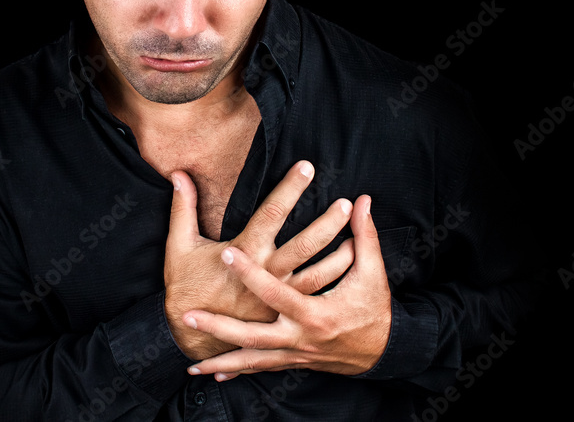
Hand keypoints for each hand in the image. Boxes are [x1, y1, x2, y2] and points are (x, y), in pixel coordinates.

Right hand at [163, 161, 355, 359]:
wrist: (189, 335)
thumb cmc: (186, 287)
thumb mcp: (180, 247)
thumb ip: (183, 208)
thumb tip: (177, 175)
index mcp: (244, 253)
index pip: (272, 213)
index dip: (290, 189)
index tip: (307, 167)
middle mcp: (266, 273)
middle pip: (304, 245)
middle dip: (326, 223)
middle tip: (344, 202)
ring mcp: (279, 295)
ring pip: (318, 273)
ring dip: (339, 253)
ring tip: (356, 231)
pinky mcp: (285, 311)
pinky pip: (317, 293)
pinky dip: (337, 277)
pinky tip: (352, 261)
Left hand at [181, 194, 391, 379]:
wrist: (384, 354)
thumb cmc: (375, 310)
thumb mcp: (372, 273)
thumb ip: (364, 236)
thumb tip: (361, 201)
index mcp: (315, 314)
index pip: (276, 291)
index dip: (251, 272)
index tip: (228, 252)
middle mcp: (300, 338)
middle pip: (252, 335)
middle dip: (219, 326)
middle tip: (188, 313)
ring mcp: (295, 354)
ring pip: (251, 359)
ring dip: (221, 357)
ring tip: (190, 359)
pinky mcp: (293, 362)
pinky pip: (260, 368)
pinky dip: (236, 370)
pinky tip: (212, 371)